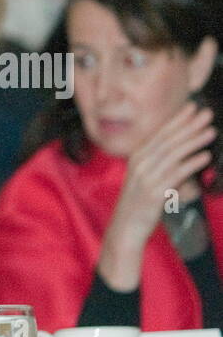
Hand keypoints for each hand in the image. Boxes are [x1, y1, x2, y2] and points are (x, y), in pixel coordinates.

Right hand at [100, 102, 215, 290]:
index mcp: (137, 158)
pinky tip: (205, 156)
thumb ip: (163, 165)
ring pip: (173, 154)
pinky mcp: (154, 192)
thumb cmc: (138, 205)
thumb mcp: (146, 179)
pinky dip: (191, 163)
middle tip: (206, 113)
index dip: (177, 120)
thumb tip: (185, 155)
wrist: (125, 229)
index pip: (160, 134)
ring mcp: (146, 177)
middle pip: (168, 140)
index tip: (192, 107)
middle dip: (188, 125)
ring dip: (193, 140)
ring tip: (210, 130)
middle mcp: (140, 164)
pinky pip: (176, 174)